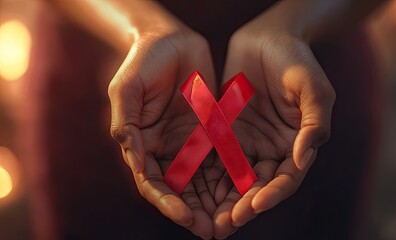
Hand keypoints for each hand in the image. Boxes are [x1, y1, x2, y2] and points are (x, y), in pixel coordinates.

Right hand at [108, 18, 217, 238]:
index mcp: (143, 145)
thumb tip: (136, 162)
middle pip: (180, 189)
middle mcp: (167, 149)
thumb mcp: (127, 89)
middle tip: (212, 231)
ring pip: (204, 180)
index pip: (153, 183)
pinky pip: (223, 158)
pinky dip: (232, 177)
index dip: (167, 202)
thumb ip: (126, 123)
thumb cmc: (143, 61)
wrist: (171, 40)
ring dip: (215, 203)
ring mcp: (190, 142)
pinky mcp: (212, 131)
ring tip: (231, 221)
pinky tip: (246, 190)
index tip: (185, 216)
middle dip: (195, 212)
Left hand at [213, 8, 335, 237]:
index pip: (285, 179)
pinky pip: (213, 156)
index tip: (254, 206)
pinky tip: (191, 189)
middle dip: (241, 207)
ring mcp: (247, 142)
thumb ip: (314, 124)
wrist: (266, 37)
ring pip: (233, 178)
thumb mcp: (313, 88)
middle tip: (223, 226)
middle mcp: (271, 149)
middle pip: (257, 186)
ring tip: (206, 219)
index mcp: (296, 145)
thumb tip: (303, 160)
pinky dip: (204, 175)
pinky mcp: (225, 131)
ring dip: (220, 200)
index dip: (271, 194)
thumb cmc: (296, 59)